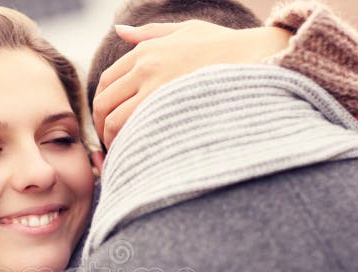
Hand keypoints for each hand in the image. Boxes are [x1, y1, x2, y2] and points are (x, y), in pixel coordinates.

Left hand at [93, 21, 291, 146]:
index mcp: (145, 51)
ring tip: (123, 154)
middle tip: (110, 144)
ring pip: (114, 121)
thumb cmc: (224, 46)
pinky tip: (138, 155)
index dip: (101, 106)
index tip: (107, 122)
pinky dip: (129, 145)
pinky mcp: (170, 110)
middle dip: (100, 126)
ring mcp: (157, 89)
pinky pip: (135, 132)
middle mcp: (145, 67)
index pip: (105, 81)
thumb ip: (150, 33)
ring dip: (112, 141)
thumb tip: (119, 30)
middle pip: (103, 103)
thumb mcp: (186, 30)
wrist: (257, 59)